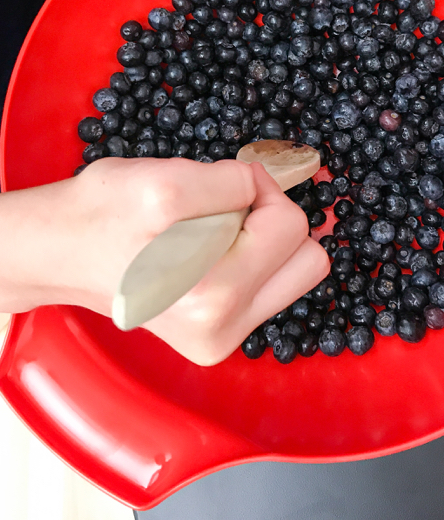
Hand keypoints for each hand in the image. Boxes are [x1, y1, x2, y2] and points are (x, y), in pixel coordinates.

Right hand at [0, 158, 328, 364]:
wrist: (60, 251)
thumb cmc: (103, 213)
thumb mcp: (167, 179)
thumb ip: (235, 181)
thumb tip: (273, 185)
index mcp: (212, 294)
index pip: (290, 225)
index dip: (265, 190)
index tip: (230, 184)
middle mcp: (221, 329)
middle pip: (307, 258)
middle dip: (273, 220)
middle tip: (227, 208)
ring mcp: (219, 340)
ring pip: (294, 275)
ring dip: (265, 242)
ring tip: (215, 232)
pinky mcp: (215, 340)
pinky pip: (270, 288)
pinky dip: (252, 261)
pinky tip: (212, 252)